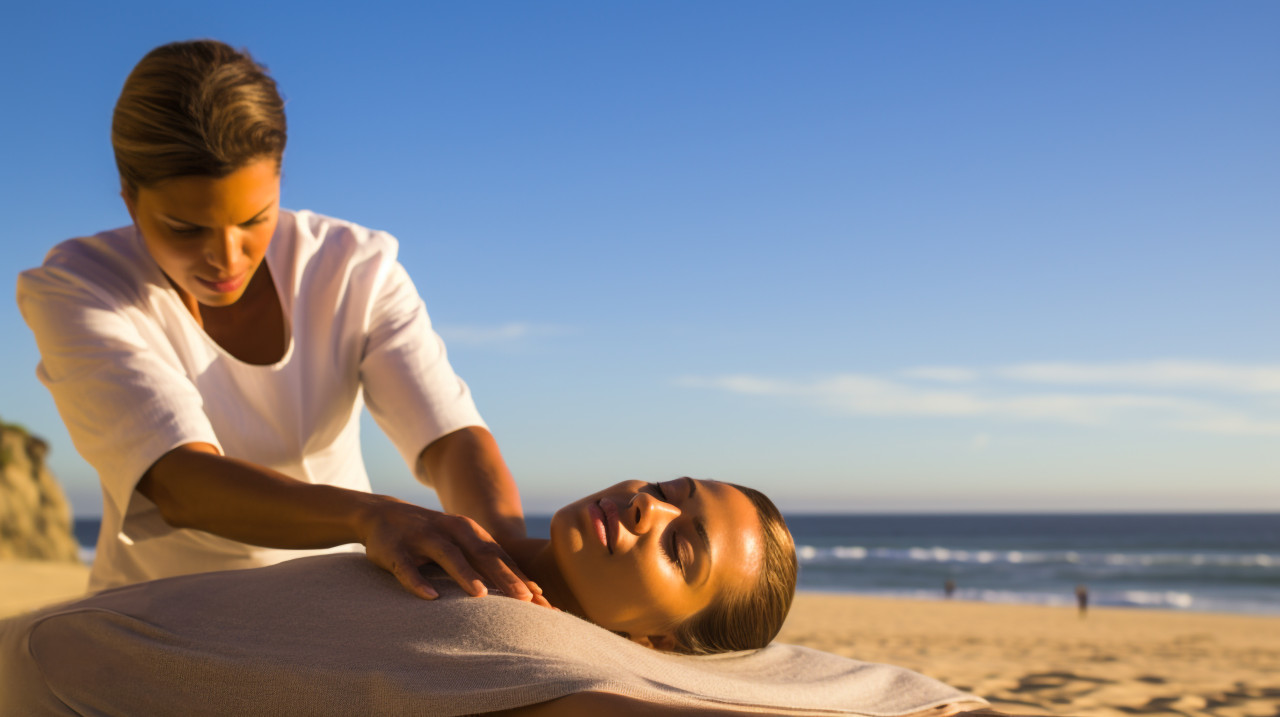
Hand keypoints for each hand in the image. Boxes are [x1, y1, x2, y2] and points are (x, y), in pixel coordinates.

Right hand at [358, 498, 551, 607]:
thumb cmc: (434, 538)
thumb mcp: (461, 544)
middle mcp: (451, 531)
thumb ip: (488, 564)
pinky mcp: (396, 550)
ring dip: (465, 575)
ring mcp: (423, 538)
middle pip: (482, 554)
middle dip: (505, 577)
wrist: (382, 513)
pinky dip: (419, 582)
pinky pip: (408, 568)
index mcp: (470, 531)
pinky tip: (431, 598)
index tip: (542, 601)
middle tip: (527, 600)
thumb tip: (528, 592)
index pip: (501, 557)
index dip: (522, 577)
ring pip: (448, 557)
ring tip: (481, 596)